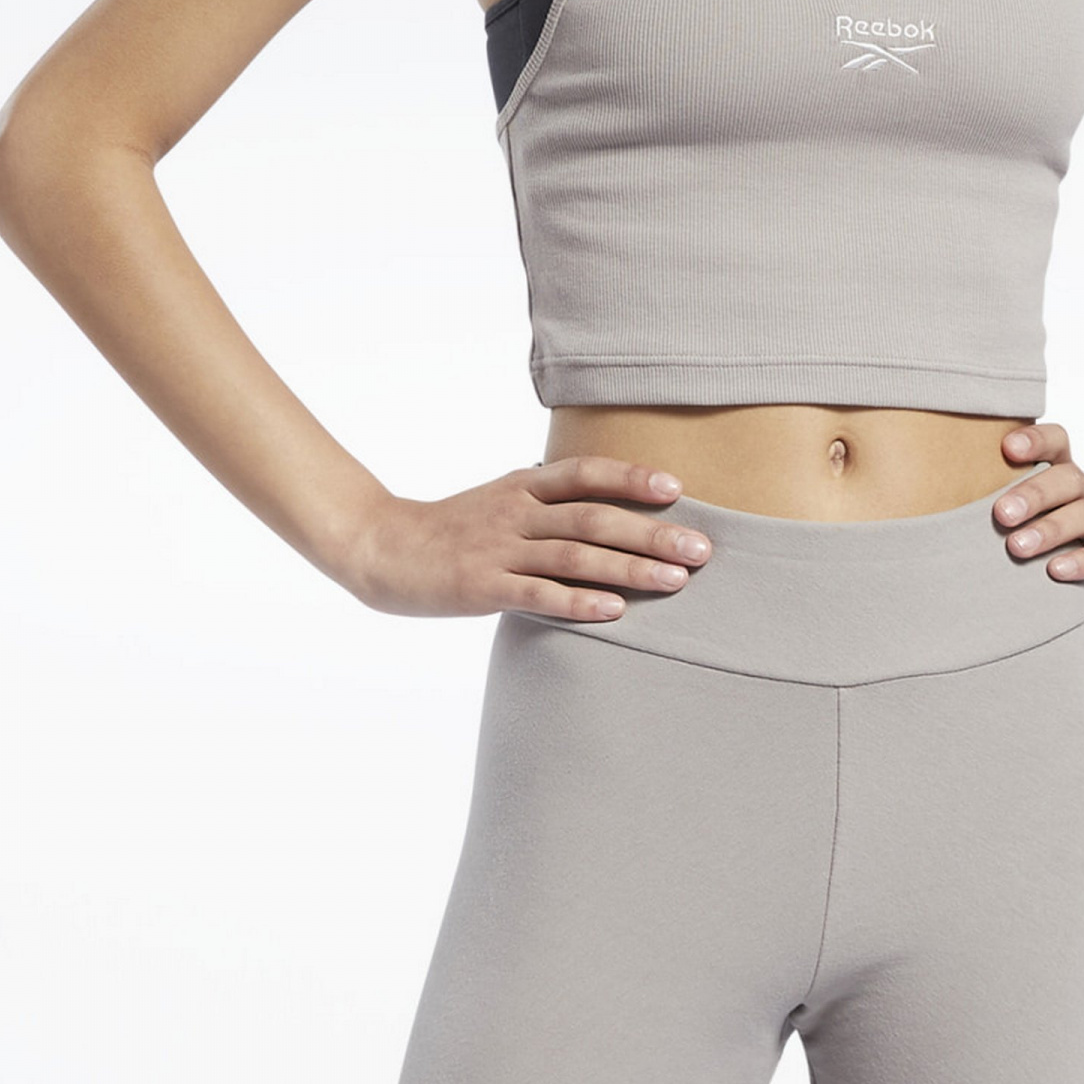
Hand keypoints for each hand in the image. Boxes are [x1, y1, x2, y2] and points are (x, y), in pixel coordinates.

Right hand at [337, 453, 710, 621]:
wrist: (381, 548)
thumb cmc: (452, 528)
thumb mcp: (501, 500)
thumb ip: (548, 501)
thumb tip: (609, 504)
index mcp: (522, 486)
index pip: (586, 473)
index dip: (633, 478)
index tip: (678, 489)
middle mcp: (515, 511)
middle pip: (594, 516)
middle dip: (653, 533)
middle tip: (701, 550)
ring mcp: (498, 549)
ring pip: (575, 555)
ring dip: (630, 567)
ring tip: (675, 581)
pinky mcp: (482, 587)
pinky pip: (538, 594)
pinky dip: (579, 601)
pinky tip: (614, 611)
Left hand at [994, 421, 1083, 627]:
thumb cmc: (1077, 545)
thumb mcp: (1046, 524)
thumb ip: (1008, 516)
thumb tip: (936, 524)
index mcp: (1067, 482)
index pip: (1058, 444)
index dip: (1035, 439)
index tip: (1004, 447)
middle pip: (1067, 478)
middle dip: (1031, 493)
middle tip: (999, 514)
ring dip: (1050, 529)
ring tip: (1018, 547)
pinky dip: (1082, 561)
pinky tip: (1058, 571)